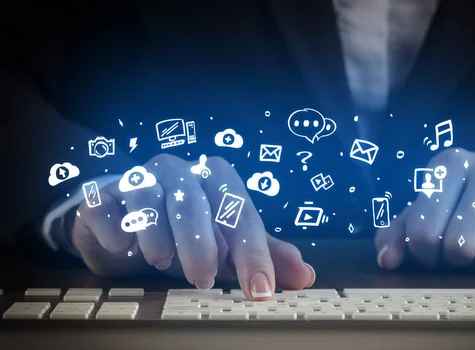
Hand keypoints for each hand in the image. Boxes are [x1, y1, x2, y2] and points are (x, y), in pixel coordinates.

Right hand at [71, 154, 314, 299]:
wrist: (127, 221)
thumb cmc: (186, 231)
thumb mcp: (227, 242)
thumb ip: (263, 254)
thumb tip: (306, 276)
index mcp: (215, 179)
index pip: (241, 213)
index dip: (253, 252)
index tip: (260, 290)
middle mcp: (178, 171)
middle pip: (193, 200)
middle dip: (201, 245)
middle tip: (203, 279)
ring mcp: (138, 179)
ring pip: (148, 199)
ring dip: (158, 238)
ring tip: (162, 261)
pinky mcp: (104, 194)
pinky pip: (107, 209)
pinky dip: (117, 232)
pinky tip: (123, 248)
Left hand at [375, 148, 474, 270]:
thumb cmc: (465, 204)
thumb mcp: (428, 212)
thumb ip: (398, 233)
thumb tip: (386, 260)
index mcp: (448, 164)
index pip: (423, 232)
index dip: (425, 253)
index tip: (433, 249)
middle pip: (459, 247)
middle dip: (457, 260)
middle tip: (462, 251)